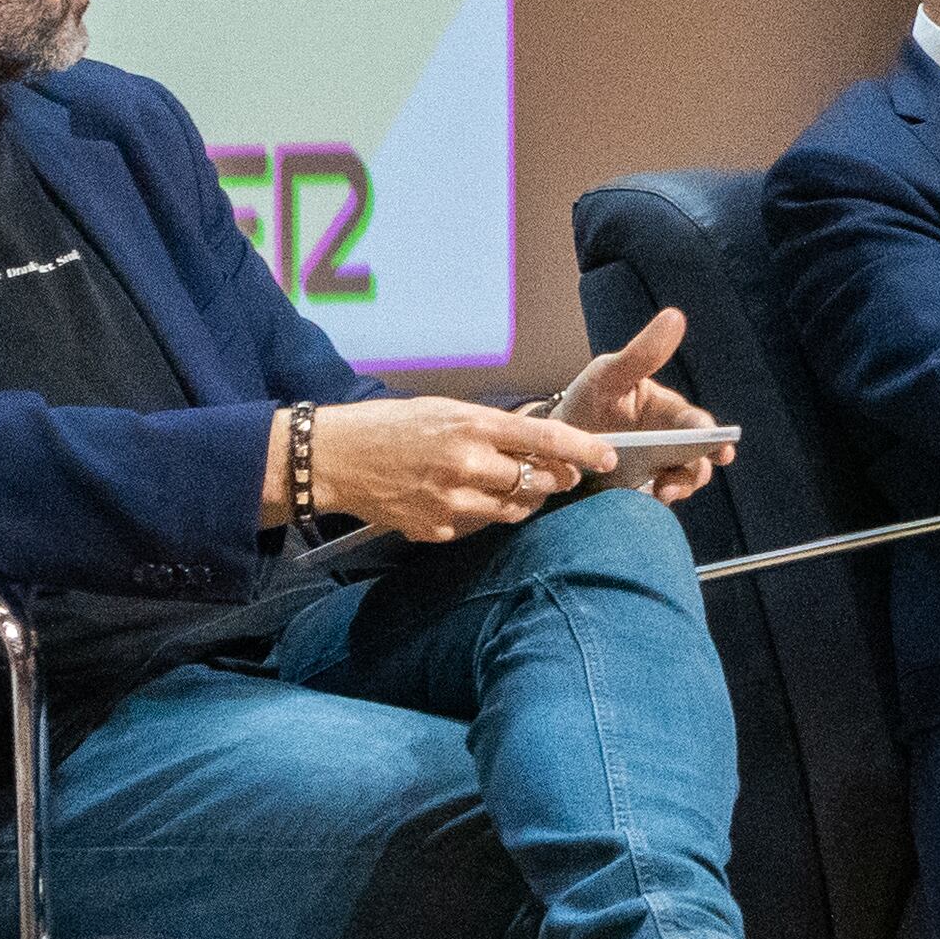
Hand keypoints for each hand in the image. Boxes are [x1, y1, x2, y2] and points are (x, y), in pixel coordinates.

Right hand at [285, 395, 629, 541]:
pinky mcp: (434, 528)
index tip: (607, 456)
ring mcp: (450, 501)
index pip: (545, 438)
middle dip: (554, 480)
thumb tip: (534, 441)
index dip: (583, 449)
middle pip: (536, 482)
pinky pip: (474, 526)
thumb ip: (491, 427)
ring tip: (509, 486)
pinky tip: (460, 500)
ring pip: (512, 510)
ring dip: (521, 500)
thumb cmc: (389, 426)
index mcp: (472, 425)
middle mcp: (466, 464)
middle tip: (557, 476)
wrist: (332, 458)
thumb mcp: (445, 410)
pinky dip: (478, 515)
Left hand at [552, 307, 722, 502]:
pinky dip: (655, 503)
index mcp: (667, 413)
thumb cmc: (588, 400)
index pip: (697, 425)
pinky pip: (655, 501)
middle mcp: (668, 443)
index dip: (713, 437)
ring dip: (679, 489)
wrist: (553, 439)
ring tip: (660, 494)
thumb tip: (675, 315)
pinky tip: (644, 502)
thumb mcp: (608, 374)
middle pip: (698, 459)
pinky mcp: (637, 493)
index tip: (720, 448)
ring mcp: (655, 470)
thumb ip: (641, 354)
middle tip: (678, 483)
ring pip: (682, 481)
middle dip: (696, 471)